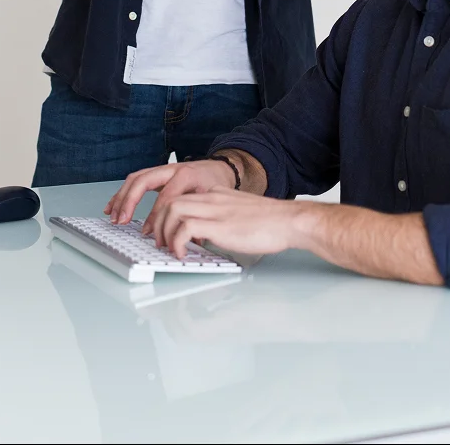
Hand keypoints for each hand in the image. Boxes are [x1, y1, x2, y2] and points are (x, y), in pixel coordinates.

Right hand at [104, 159, 236, 226]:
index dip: (155, 217)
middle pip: (143, 181)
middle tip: (122, 221)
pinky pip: (135, 179)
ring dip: (121, 197)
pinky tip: (114, 205)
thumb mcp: (212, 199)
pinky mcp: (157, 173)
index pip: (165, 197)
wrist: (220, 167)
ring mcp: (163, 169)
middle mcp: (172, 169)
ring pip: (135, 178)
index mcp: (186, 175)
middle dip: (129, 202)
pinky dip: (122, 193)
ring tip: (113, 215)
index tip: (150, 233)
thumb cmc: (215, 183)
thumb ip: (198, 217)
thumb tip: (185, 240)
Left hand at [154, 188, 300, 258]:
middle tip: (161, 243)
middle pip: (171, 200)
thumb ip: (223, 217)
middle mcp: (212, 198)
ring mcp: (215, 210)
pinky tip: (183, 254)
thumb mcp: (240, 213)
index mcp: (217, 195)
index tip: (167, 232)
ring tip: (169, 249)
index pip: (182, 197)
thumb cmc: (272, 222)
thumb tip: (209, 233)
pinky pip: (185, 228)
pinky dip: (178, 242)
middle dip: (159, 223)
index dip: (169, 216)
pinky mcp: (220, 226)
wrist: (290, 220)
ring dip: (164, 232)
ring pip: (173, 210)